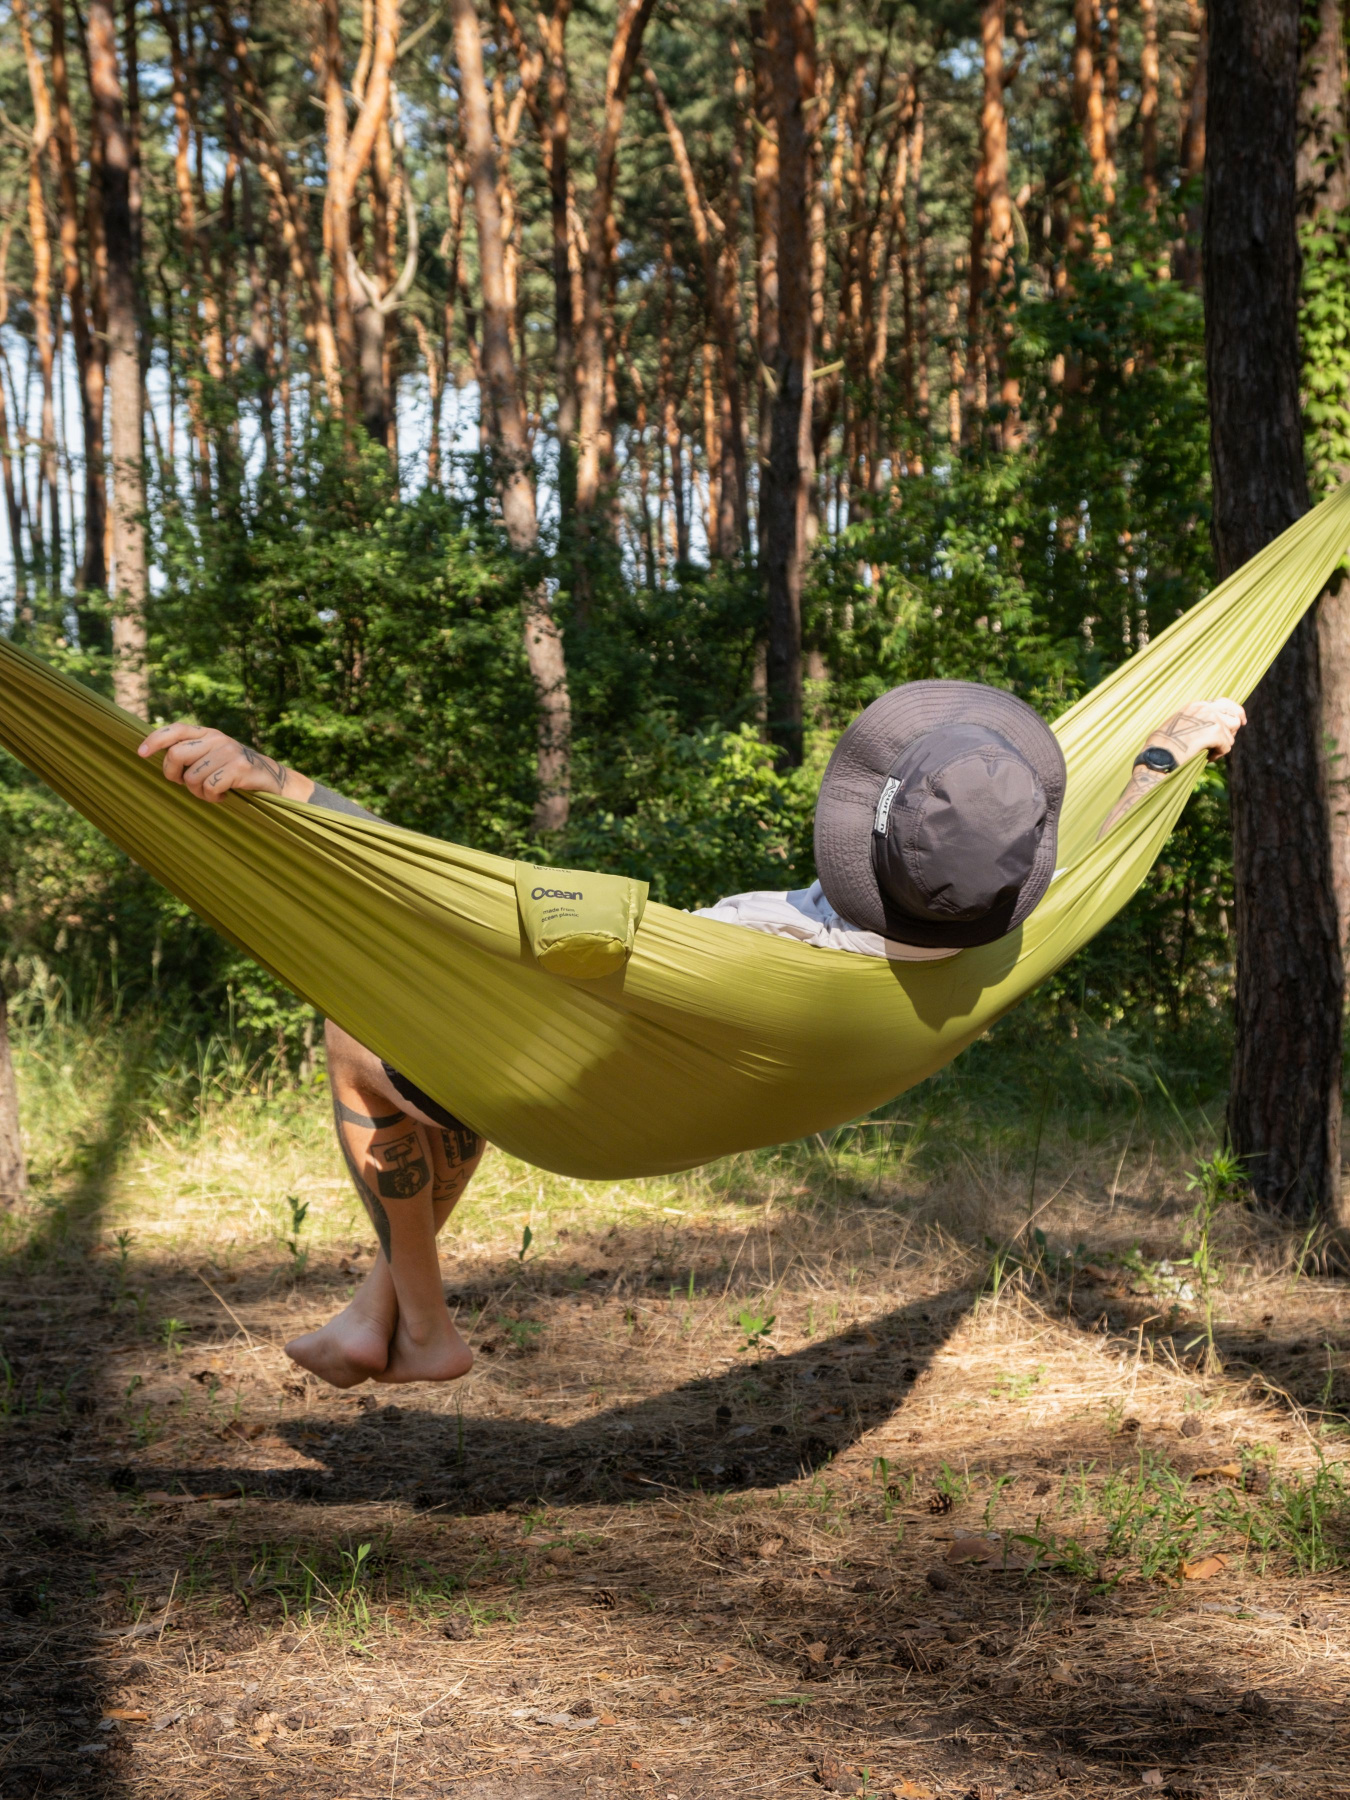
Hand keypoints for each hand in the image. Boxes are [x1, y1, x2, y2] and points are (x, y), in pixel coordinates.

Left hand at [137, 721, 312, 803]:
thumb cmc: (235, 772)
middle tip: (184, 784)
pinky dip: (213, 797)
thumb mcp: (214, 756)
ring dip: (198, 792)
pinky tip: (224, 796)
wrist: (273, 780)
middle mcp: (217, 738)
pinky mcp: (239, 768)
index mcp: (207, 733)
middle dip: (173, 776)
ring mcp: (229, 752)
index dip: (155, 740)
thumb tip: (158, 757)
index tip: (140, 753)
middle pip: (176, 755)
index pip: (175, 730)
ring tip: (211, 792)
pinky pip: (210, 787)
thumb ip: (192, 752)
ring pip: (192, 777)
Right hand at [1151, 697, 1246, 762]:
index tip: (1242, 722)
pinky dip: (1218, 755)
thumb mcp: (1178, 726)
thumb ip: (1195, 723)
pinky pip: (1227, 746)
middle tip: (1223, 744)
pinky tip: (1206, 758)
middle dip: (1232, 731)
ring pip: (1231, 734)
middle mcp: (1206, 708)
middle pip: (1234, 717)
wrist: (1158, 756)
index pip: (1225, 703)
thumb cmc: (1161, 747)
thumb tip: (1213, 731)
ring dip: (1223, 746)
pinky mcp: (1215, 732)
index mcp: (1196, 705)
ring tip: (1208, 753)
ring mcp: (1212, 719)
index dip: (1236, 712)